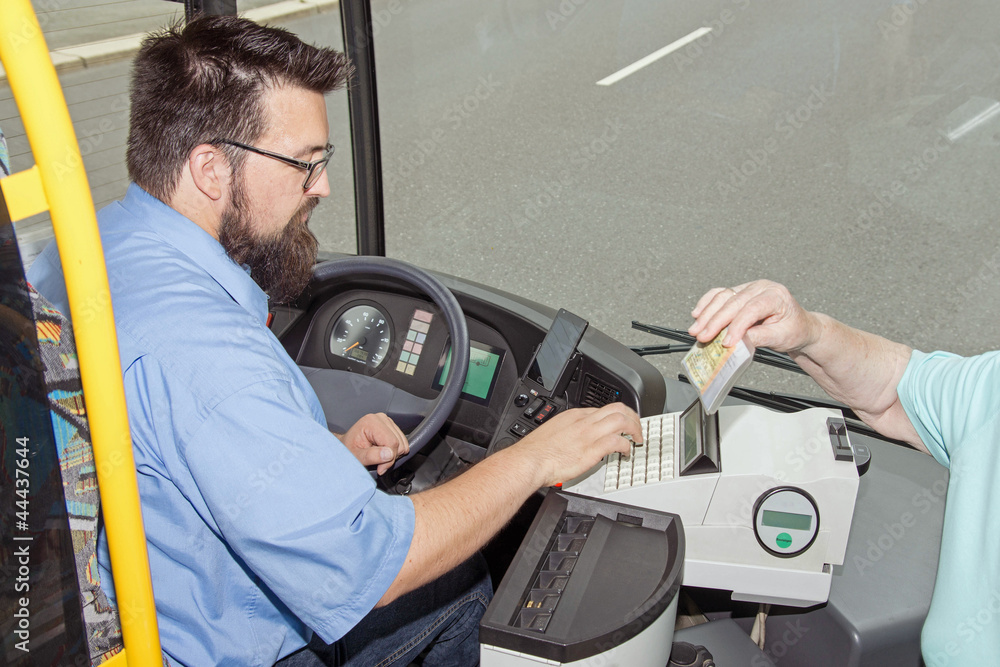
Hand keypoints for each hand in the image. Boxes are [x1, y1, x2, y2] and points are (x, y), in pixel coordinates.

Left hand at [338, 413, 409, 474]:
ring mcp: (387, 421)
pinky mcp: (392, 426)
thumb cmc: (349, 451)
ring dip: (393, 454)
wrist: (346, 447)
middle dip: (391, 457)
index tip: (380, 468)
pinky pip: (403, 442)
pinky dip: (395, 451)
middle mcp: (381, 418)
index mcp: (371, 422)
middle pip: (399, 443)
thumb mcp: (356, 457)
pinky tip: (383, 451)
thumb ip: (371, 456)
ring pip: (403, 443)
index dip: (389, 459)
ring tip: (379, 456)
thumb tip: (389, 454)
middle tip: (378, 462)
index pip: (392, 442)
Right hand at [514, 403, 641, 487]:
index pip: (603, 409)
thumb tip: (574, 438)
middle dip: (633, 417)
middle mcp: (584, 422)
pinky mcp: (591, 451)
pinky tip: (626, 453)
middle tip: (637, 428)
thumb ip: (568, 431)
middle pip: (618, 409)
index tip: (621, 425)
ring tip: (637, 439)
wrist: (529, 462)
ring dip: (634, 429)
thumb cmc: (536, 451)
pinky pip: (617, 441)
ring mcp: (588, 435)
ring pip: (621, 421)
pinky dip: (626, 446)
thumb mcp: (554, 432)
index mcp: (575, 416)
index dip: (617, 416)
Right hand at [687, 280, 819, 352]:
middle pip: (733, 302)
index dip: (736, 326)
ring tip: (696, 329)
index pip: (751, 309)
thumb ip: (760, 337)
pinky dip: (706, 304)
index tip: (726, 342)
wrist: (798, 326)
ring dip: (706, 314)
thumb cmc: (793, 330)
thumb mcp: (782, 337)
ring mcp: (749, 288)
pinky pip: (719, 294)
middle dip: (715, 321)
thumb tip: (738, 342)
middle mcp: (761, 287)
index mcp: (776, 295)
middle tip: (703, 336)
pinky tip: (697, 313)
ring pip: (722, 297)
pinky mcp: (739, 292)